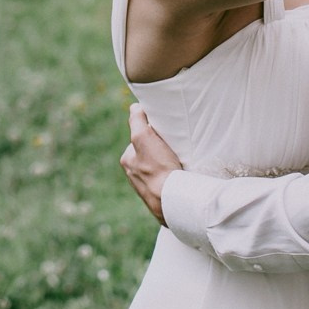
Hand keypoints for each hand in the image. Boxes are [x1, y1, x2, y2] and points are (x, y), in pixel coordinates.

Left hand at [119, 103, 182, 225]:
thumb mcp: (143, 137)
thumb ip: (137, 120)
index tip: (166, 135)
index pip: (141, 138)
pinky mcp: (161, 198)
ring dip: (169, 164)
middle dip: (161, 150)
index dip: (154, 133)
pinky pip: (167, 182)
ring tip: (180, 163)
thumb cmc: (158, 168)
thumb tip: (135, 107)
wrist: (172, 201)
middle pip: (150, 153)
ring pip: (159, 168)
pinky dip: (173, 178)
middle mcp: (134, 175)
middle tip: (175, 148)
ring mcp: (147, 188)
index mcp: (127, 161)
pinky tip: (182, 176)